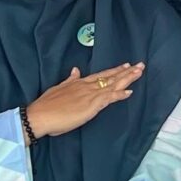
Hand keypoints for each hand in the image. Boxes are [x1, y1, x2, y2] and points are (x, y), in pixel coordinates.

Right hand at [25, 64, 145, 137]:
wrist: (40, 115)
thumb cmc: (46, 105)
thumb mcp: (58, 88)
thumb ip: (69, 80)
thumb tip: (75, 70)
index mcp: (79, 83)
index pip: (100, 75)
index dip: (114, 71)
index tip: (125, 66)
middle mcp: (86, 87)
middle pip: (110, 77)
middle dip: (126, 72)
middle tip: (140, 65)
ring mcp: (90, 95)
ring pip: (112, 85)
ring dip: (127, 79)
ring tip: (139, 73)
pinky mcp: (91, 106)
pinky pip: (108, 99)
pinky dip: (119, 95)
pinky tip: (129, 92)